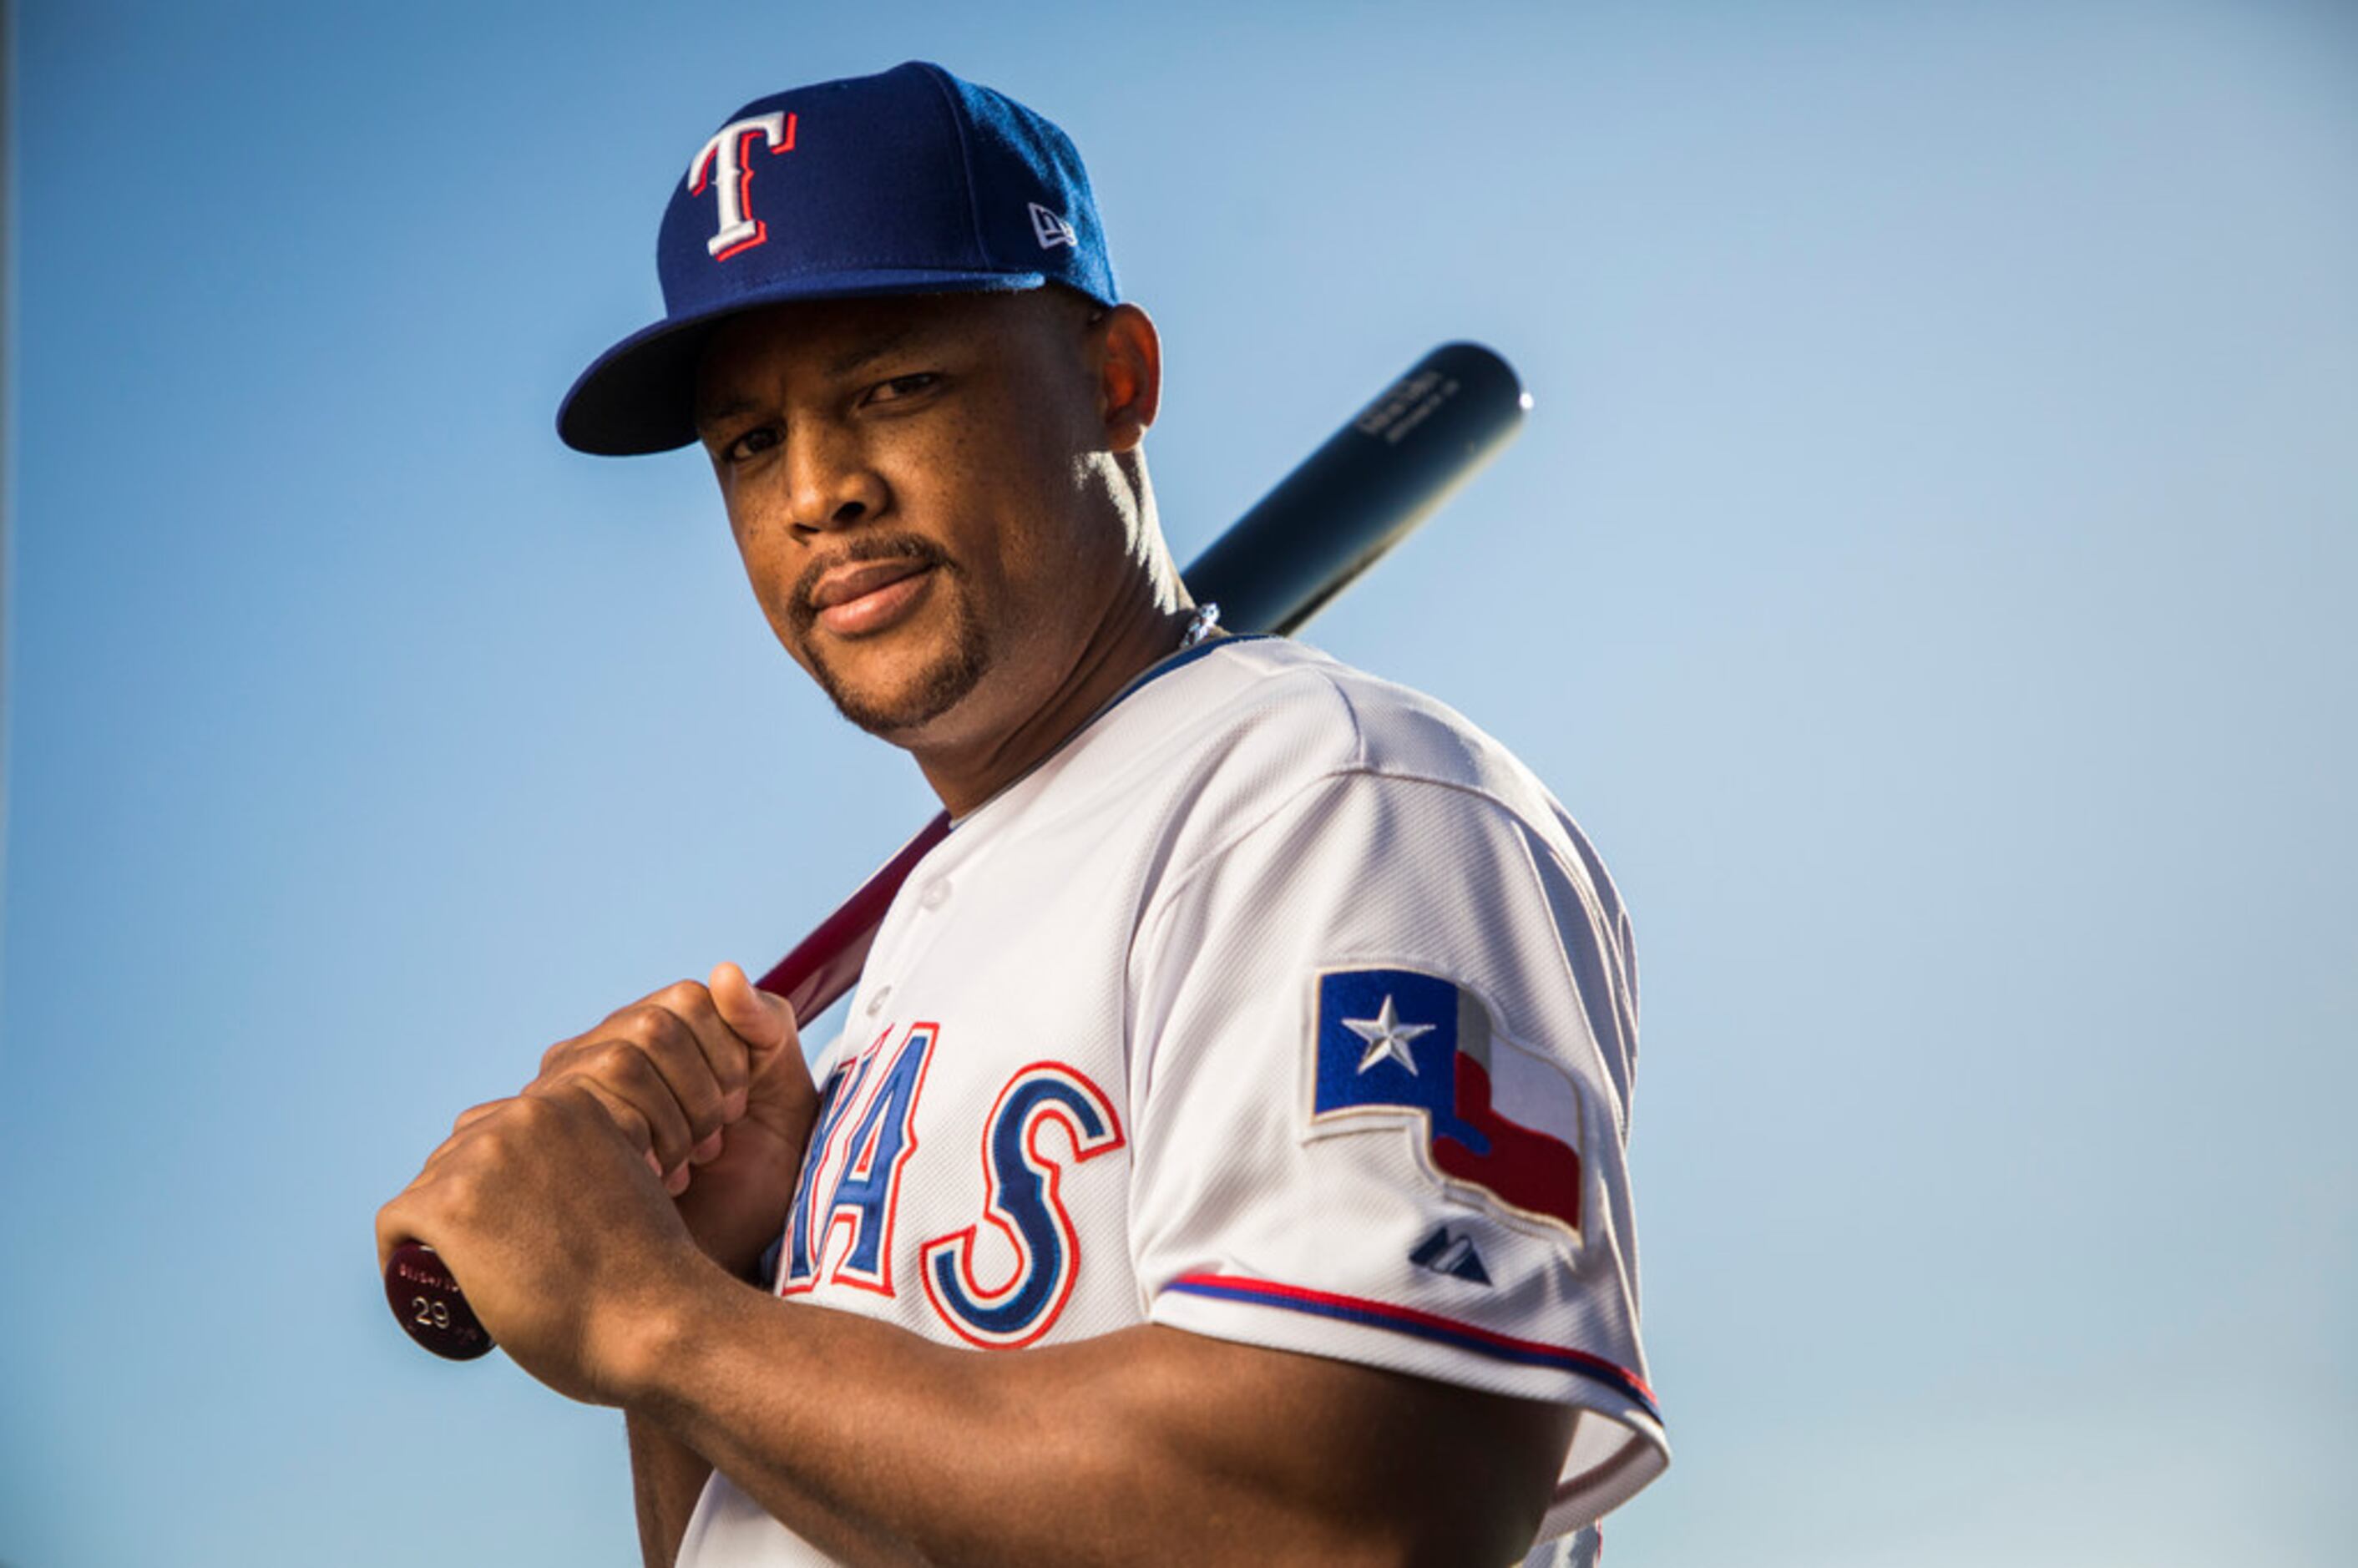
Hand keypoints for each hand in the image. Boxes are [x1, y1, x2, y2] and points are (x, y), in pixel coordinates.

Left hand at [376, 1081, 708, 1402]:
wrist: (658, 1319)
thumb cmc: (655, 1276)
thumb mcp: (637, 1184)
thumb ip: (608, 1167)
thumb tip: (579, 1192)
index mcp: (575, 1101)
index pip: (502, 1129)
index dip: (496, 1181)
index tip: (507, 1227)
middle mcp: (526, 1114)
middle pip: (458, 1154)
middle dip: (463, 1203)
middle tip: (485, 1260)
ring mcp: (484, 1158)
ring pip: (428, 1189)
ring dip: (433, 1230)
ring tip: (455, 1278)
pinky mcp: (450, 1206)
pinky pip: (397, 1223)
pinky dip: (396, 1253)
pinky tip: (411, 1279)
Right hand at [510, 962, 817, 1278]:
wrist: (720, 1270)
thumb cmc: (751, 1192)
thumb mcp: (784, 1105)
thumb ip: (768, 1031)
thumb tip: (725, 970)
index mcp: (654, 1036)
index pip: (686, 999)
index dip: (728, 1053)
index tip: (741, 1112)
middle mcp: (599, 1054)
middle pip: (651, 1026)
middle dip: (701, 1092)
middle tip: (711, 1146)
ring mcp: (563, 1095)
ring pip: (618, 1061)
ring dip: (670, 1122)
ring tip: (682, 1169)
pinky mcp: (545, 1141)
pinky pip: (583, 1105)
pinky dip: (641, 1143)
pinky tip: (655, 1182)